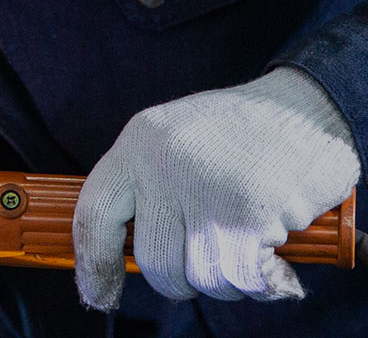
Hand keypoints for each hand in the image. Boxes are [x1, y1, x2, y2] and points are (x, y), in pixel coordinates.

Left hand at [73, 67, 360, 309]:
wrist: (307, 109)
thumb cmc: (242, 131)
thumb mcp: (175, 138)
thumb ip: (147, 185)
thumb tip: (123, 249)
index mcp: (137, 144)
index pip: (93, 214)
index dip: (93, 262)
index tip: (99, 292)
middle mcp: (162, 167)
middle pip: (154, 261)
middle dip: (181, 279)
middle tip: (208, 261)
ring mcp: (204, 193)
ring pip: (202, 277)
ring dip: (229, 278)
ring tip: (249, 246)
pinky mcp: (249, 216)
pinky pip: (245, 280)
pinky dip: (264, 282)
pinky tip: (275, 262)